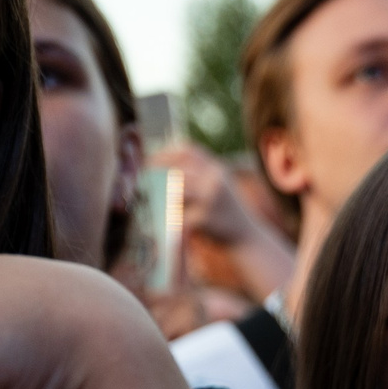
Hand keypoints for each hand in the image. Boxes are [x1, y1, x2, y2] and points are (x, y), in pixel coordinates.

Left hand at [154, 141, 296, 302]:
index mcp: (217, 168)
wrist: (248, 237)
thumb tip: (163, 167)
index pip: (188, 151)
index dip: (166, 153)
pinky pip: (179, 215)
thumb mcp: (219, 185)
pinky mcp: (205, 218)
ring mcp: (211, 198)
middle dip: (155, 175)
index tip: (149, 160)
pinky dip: (168, 218)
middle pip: (178, 170)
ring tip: (147, 200)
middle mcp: (215, 179)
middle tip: (140, 181)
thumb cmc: (227, 211)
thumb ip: (199, 174)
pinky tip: (161, 221)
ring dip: (160, 196)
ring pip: (176, 191)